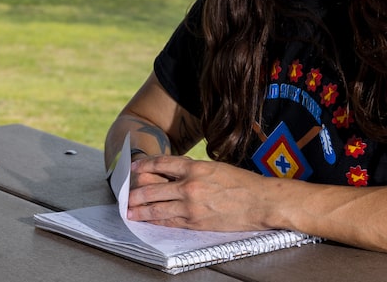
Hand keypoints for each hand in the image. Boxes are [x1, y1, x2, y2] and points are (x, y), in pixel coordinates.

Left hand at [127, 155, 272, 231]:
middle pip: (154, 188)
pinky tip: (149, 221)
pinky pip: (170, 222)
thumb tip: (176, 172)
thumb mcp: (217, 167)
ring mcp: (191, 206)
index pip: (162, 164)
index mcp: (196, 167)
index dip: (146, 166)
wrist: (261, 202)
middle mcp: (190, 186)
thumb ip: (195, 170)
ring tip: (130, 211)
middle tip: (126, 195)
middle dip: (137, 193)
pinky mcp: (196, 222)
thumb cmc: (243, 183)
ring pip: (158, 208)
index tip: (135, 169)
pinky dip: (157, 221)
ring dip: (141, 210)